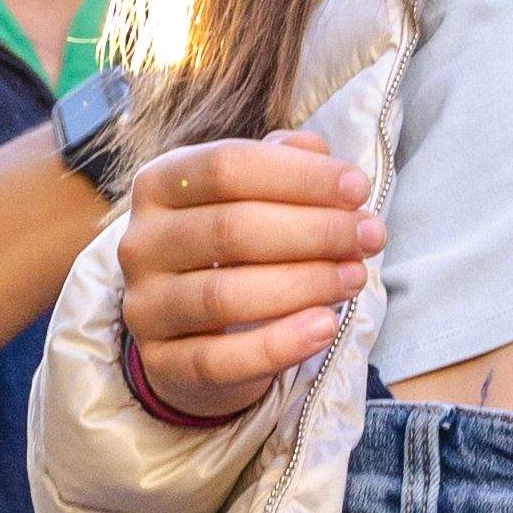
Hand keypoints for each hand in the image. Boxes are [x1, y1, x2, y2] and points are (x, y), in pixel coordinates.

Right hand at [117, 129, 378, 416]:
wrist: (199, 330)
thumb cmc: (238, 247)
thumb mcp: (255, 194)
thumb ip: (283, 164)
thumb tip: (316, 149)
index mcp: (160, 184)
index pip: (226, 166)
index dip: (300, 176)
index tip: (358, 188)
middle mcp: (141, 243)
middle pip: (231, 229)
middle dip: (316, 231)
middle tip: (371, 236)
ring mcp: (145, 306)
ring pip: (224, 295)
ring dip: (305, 284)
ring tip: (356, 277)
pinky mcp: (162, 363)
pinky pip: (219, 360)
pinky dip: (279, 344)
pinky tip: (325, 326)